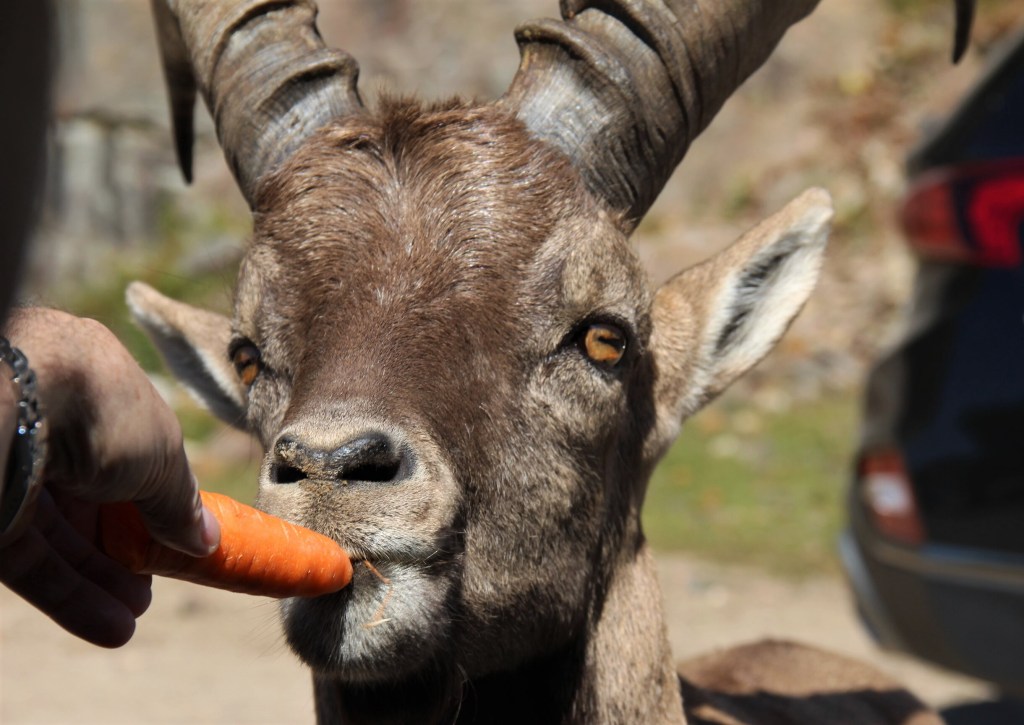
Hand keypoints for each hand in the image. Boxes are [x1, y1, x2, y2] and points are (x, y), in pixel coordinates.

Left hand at [0, 308, 219, 646]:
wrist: (8, 407)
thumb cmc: (98, 410)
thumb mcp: (162, 456)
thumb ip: (180, 502)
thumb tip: (206, 540)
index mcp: (95, 385)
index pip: (129, 448)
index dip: (153, 496)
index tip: (177, 534)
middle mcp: (49, 423)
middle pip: (91, 497)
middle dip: (124, 548)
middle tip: (152, 585)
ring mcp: (12, 466)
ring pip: (59, 533)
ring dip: (100, 579)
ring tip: (135, 614)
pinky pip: (29, 558)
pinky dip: (68, 594)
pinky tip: (112, 627)